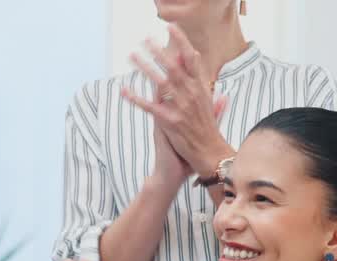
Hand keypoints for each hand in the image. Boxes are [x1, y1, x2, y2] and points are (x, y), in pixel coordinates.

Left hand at [123, 25, 231, 178]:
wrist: (210, 155)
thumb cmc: (209, 133)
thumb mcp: (212, 109)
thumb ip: (211, 94)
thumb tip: (213, 81)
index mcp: (202, 90)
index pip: (192, 60)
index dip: (182, 43)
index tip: (172, 29)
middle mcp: (192, 95)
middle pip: (173, 67)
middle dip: (159, 51)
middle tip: (146, 39)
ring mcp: (181, 107)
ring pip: (159, 82)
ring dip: (145, 67)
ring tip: (133, 56)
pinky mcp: (170, 121)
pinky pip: (149, 107)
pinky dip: (135, 98)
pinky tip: (124, 90)